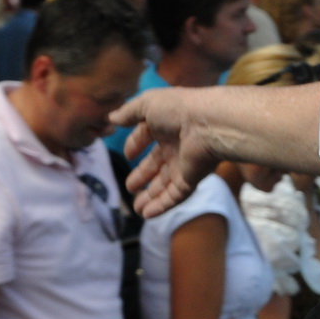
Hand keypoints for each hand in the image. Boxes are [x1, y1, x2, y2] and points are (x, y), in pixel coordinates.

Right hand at [112, 90, 220, 216]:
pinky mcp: (191, 180)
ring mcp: (184, 164)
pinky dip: (161, 206)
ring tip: (137, 208)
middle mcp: (176, 146)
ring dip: (150, 197)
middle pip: (157, 165)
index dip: (136, 145)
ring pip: (165, 185)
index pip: (148, 137)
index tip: (128, 155)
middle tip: (129, 187)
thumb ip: (129, 112)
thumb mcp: (147, 103)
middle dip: (143, 176)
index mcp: (166, 125)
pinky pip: (175, 196)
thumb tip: (112, 116)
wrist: (207, 124)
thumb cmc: (177, 109)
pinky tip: (147, 215)